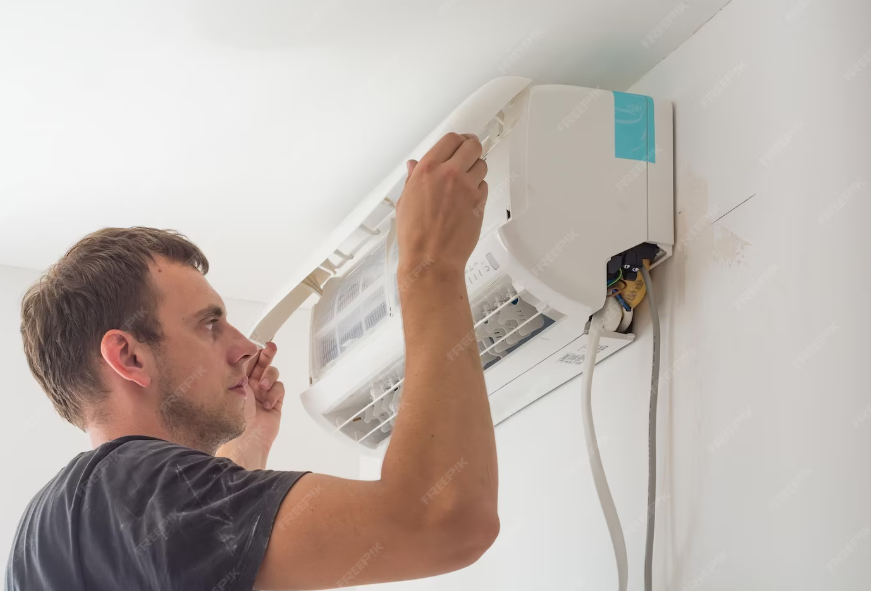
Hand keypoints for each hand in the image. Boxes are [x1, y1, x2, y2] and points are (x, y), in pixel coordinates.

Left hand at [217, 341, 284, 468]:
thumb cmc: (234, 416)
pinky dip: (275, 392)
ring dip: (269, 377)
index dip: (252, 351)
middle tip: (270, 347)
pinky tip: (268, 401)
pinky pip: (279, 388)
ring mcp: (263, 393)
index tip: (255, 343)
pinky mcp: (274, 402)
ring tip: (263, 386)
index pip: (246, 360)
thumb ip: (241, 368)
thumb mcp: (235, 385)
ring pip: (272, 374)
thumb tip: (245, 351)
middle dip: (266, 354)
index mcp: (236, 380)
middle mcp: (249, 385)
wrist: (246, 439)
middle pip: (261, 363)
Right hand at [396, 133, 487, 277]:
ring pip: (481, 165)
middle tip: (469, 152)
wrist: (431, 258)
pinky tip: (468, 197)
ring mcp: (467, 187)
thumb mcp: (405, 201)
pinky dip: (478, 187)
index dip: (457, 140)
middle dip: (472, 147)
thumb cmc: (415, 235)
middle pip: (472, 146)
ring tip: (467, 179)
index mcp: (428, 170)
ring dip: (476, 169)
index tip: (459, 143)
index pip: (450, 139)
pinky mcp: (479, 202)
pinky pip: (484, 185)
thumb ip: (414, 179)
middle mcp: (449, 174)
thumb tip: (414, 166)